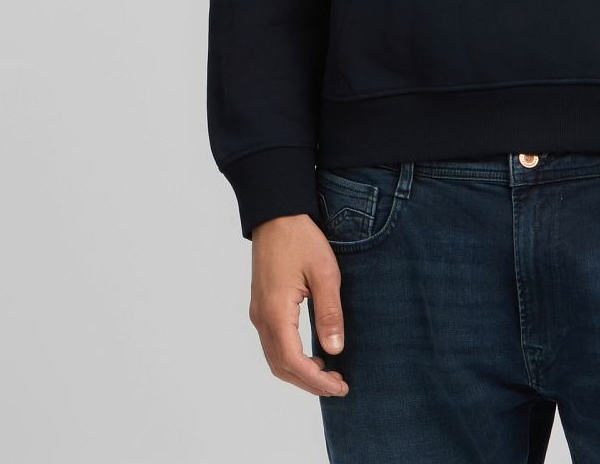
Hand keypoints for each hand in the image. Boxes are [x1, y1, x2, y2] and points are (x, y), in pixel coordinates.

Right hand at [248, 214, 350, 397]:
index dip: (317, 380)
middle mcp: (262, 318)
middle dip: (309, 382)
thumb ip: (329, 312)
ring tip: (329, 373)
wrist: (276, 214)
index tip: (341, 386)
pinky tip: (312, 354)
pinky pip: (273, 344)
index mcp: (276, 312)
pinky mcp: (261, 307)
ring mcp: (258, 313)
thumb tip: (335, 350)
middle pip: (281, 367)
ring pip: (275, 358)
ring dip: (299, 372)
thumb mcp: (325, 272)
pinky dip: (291, 358)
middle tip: (339, 385)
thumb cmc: (301, 239)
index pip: (293, 362)